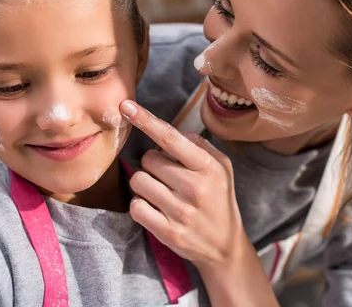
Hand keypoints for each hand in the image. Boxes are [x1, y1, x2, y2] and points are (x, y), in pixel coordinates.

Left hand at [119, 100, 251, 270]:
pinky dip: (142, 205)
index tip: (126, 106)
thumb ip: (197, 144)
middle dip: (154, 164)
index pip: (170, 138)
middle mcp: (195, 188)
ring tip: (164, 193)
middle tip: (170, 177)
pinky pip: (136, 207)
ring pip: (138, 181)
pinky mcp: (167, 231)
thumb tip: (166, 132)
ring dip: (146, 184)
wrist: (225, 245)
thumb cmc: (219, 198)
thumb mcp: (221, 167)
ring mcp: (180, 211)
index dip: (146, 119)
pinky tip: (157, 209)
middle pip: (148, 159)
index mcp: (208, 166)